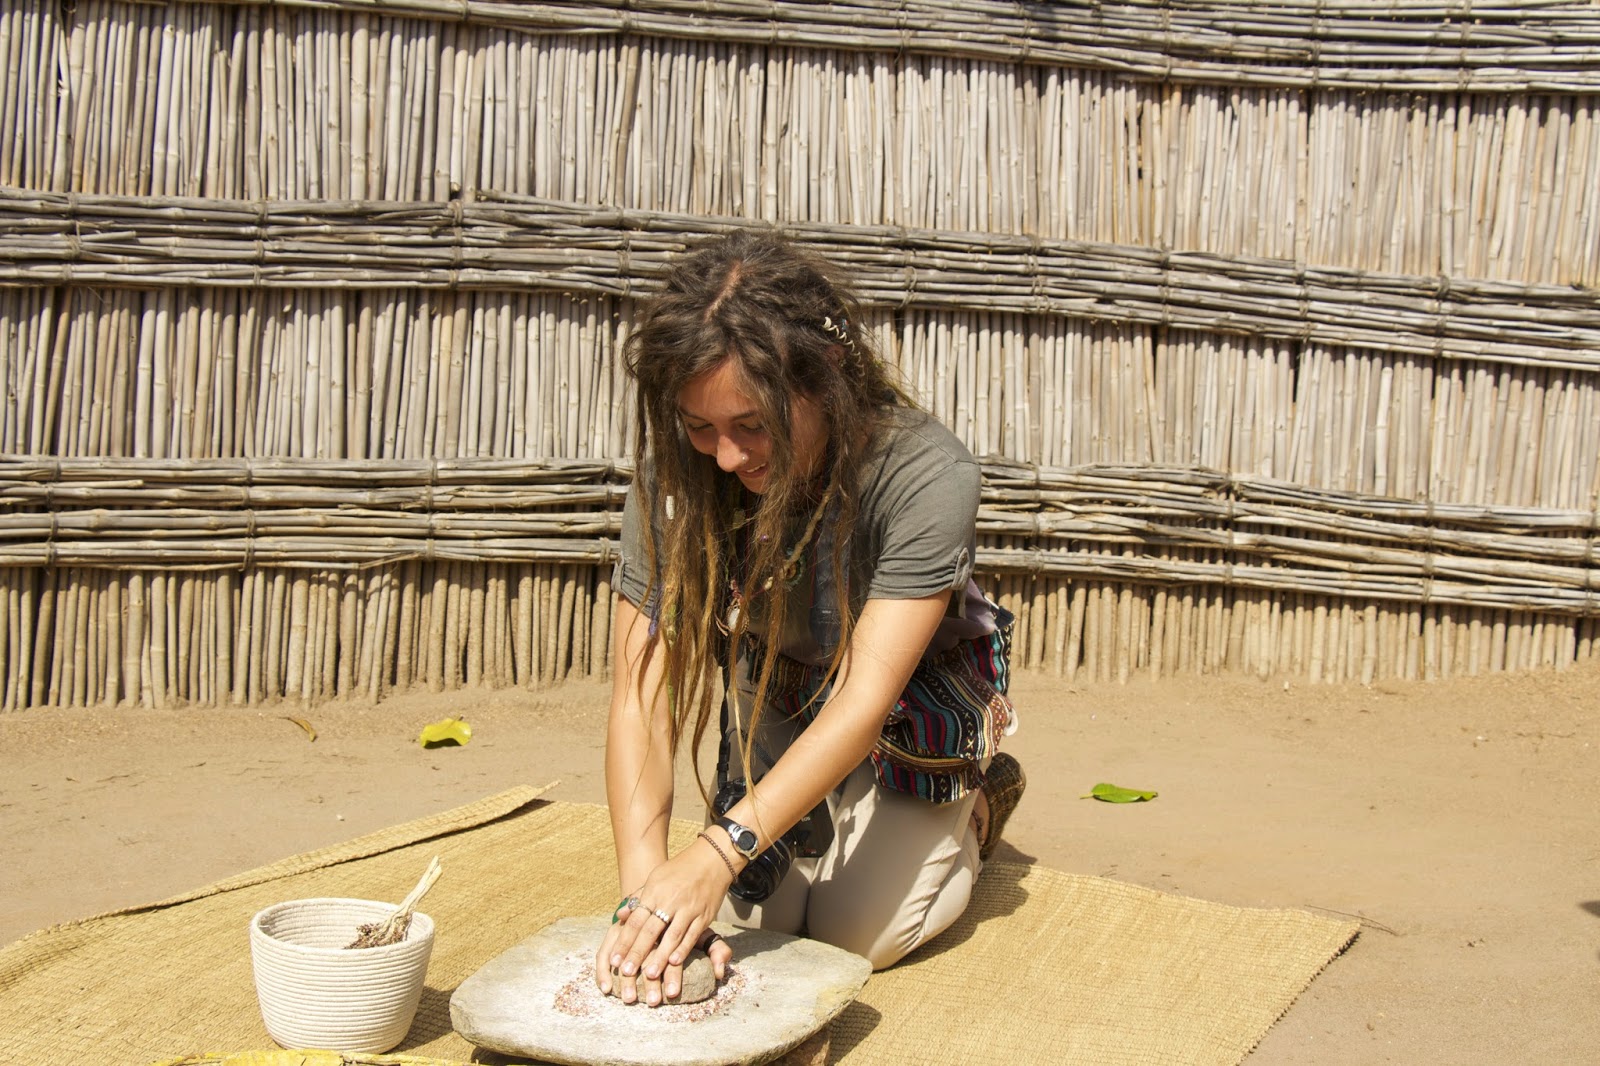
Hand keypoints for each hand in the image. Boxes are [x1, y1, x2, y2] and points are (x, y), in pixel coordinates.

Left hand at [593, 845, 733, 1004]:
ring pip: (671, 936)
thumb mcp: (655, 878)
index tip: (614, 960)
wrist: (712, 859)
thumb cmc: (679, 870)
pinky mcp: (704, 915)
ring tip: (649, 975)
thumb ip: (638, 898)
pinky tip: (674, 962)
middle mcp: (670, 901)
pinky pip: (692, 934)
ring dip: (660, 957)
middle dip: (637, 953)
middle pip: (650, 931)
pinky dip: (683, 949)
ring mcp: (688, 908)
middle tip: (626, 973)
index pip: (636, 921)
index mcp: (654, 892)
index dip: (625, 941)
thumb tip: (620, 915)